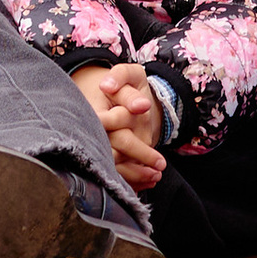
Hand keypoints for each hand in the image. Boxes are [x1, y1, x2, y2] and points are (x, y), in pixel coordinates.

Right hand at [72, 59, 165, 187]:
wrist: (114, 96)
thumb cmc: (124, 84)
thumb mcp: (128, 75)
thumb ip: (123, 78)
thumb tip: (139, 104)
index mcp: (95, 113)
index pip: (113, 126)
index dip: (131, 131)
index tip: (152, 135)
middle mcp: (95, 133)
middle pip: (114, 151)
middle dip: (139, 157)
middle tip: (161, 164)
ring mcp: (99, 147)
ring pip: (114, 167)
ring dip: (136, 175)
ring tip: (157, 176)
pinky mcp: (105, 158)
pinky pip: (116, 173)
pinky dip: (132, 181)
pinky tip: (148, 182)